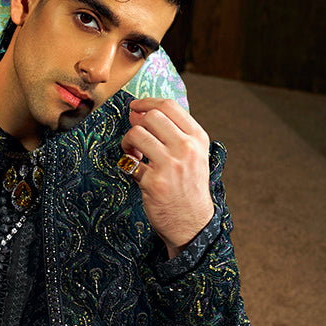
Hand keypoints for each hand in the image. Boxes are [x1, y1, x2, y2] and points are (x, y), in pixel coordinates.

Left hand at [120, 98, 214, 257]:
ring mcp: (170, 165)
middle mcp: (186, 148)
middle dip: (136, 124)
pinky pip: (130, 163)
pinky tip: (135, 171)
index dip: (146, 102)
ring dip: (127, 142)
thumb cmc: (189, 186)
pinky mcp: (154, 183)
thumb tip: (137, 112)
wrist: (193, 223)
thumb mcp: (192, 155)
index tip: (135, 107)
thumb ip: (169, 132)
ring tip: (132, 153)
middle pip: (150, 117)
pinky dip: (128, 166)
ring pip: (137, 134)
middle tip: (135, 138)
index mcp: (197, 138)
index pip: (169, 106)